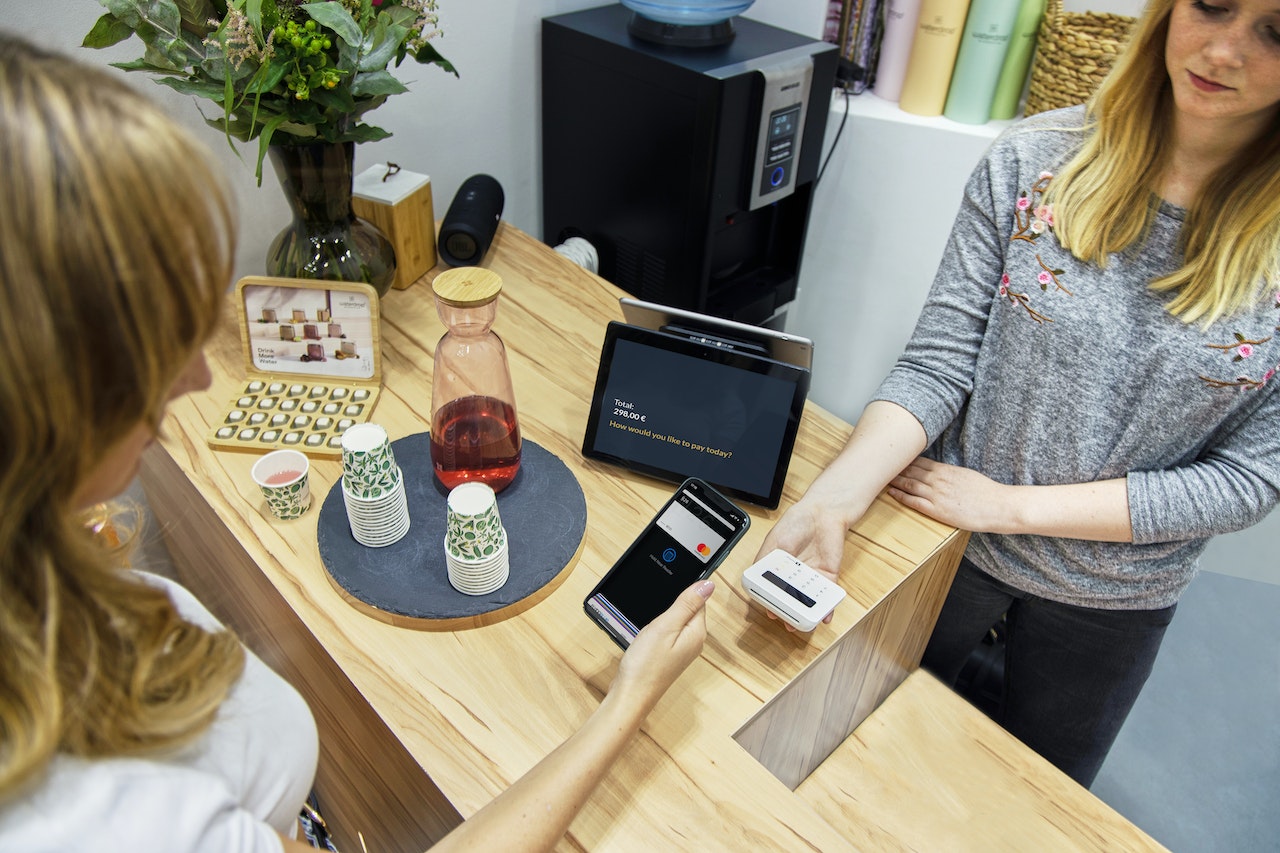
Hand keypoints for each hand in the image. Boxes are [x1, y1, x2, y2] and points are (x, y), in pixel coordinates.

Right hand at [610, 580, 713, 711]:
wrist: (631, 694)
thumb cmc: (646, 664)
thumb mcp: (666, 626)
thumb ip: (687, 604)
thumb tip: (708, 584)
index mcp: (697, 632)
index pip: (698, 600)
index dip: (682, 593)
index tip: (666, 594)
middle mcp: (694, 641)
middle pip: (688, 610)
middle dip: (670, 606)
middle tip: (654, 618)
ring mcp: (682, 650)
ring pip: (676, 621)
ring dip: (662, 619)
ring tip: (650, 630)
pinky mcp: (670, 655)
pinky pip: (669, 633)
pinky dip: (658, 629)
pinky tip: (648, 637)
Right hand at [753, 500, 849, 630]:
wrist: (821, 513)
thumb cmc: (795, 524)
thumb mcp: (772, 543)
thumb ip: (763, 562)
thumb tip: (754, 581)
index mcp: (779, 570)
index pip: (774, 591)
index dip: (772, 603)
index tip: (771, 612)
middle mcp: (795, 577)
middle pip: (792, 600)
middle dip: (789, 614)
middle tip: (787, 623)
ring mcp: (812, 577)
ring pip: (809, 601)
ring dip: (807, 615)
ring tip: (803, 625)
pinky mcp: (829, 576)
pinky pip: (828, 595)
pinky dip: (827, 608)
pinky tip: (824, 617)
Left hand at [887, 456, 1006, 531]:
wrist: (998, 506)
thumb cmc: (985, 492)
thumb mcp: (965, 475)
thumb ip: (949, 474)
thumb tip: (940, 472)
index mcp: (946, 470)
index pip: (919, 462)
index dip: (904, 460)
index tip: (892, 457)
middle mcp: (938, 480)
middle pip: (910, 470)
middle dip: (894, 468)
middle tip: (878, 464)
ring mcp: (936, 494)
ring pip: (909, 484)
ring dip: (894, 480)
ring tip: (880, 478)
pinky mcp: (937, 510)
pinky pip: (914, 501)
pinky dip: (901, 496)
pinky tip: (891, 493)